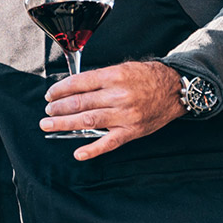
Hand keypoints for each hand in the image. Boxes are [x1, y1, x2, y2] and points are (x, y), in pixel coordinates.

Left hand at [40, 61, 185, 160]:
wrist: (175, 88)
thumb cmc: (146, 77)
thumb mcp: (122, 68)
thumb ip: (99, 79)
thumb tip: (72, 88)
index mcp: (114, 76)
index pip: (79, 83)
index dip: (60, 90)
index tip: (50, 95)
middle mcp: (118, 95)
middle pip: (80, 103)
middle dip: (58, 108)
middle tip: (47, 111)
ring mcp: (125, 115)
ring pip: (88, 121)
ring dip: (65, 124)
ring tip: (49, 124)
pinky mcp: (132, 131)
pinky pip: (110, 143)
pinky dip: (93, 150)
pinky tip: (78, 153)